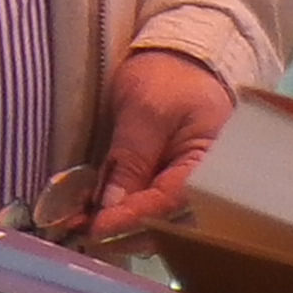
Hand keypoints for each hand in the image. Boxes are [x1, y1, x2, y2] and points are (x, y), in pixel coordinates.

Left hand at [95, 48, 238, 238]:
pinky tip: (93, 216)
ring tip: (80, 227)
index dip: (132, 218)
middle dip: (123, 232)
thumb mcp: (146, 110)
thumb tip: (111, 205)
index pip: (170, 202)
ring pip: (157, 225)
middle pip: (166, 224)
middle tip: (80, 233)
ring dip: (120, 230)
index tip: (96, 228)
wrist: (180, 60)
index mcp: (212, 166)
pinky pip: (149, 211)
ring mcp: (186, 189)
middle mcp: (205, 187)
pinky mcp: (168, 186)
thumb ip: (132, 157)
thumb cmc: (168, 78)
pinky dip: (122, 216)